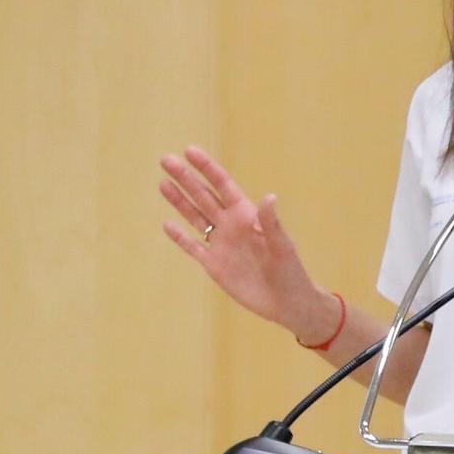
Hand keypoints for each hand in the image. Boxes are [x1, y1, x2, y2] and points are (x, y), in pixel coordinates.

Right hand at [160, 147, 332, 341]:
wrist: (286, 302)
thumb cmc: (290, 271)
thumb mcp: (282, 245)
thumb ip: (271, 222)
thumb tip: (269, 196)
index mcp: (246, 215)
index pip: (223, 185)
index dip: (206, 168)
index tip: (189, 151)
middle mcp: (231, 225)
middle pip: (203, 196)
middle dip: (185, 178)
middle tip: (165, 159)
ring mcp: (221, 244)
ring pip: (195, 217)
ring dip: (179, 201)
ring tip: (162, 183)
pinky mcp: (214, 265)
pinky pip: (193, 247)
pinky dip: (180, 237)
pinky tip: (167, 224)